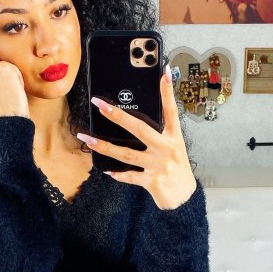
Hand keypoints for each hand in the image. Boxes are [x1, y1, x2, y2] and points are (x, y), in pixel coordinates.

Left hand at [77, 65, 197, 209]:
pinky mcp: (152, 181)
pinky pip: (130, 176)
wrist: (185, 198)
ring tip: (87, 139)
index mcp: (173, 138)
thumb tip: (134, 123)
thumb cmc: (177, 170)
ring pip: (127, 154)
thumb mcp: (174, 148)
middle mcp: (166, 149)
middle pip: (139, 129)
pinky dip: (119, 175)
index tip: (162, 73)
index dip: (167, 92)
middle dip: (118, 116)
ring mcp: (158, 165)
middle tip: (101, 105)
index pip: (170, 111)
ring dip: (105, 146)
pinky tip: (108, 171)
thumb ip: (159, 135)